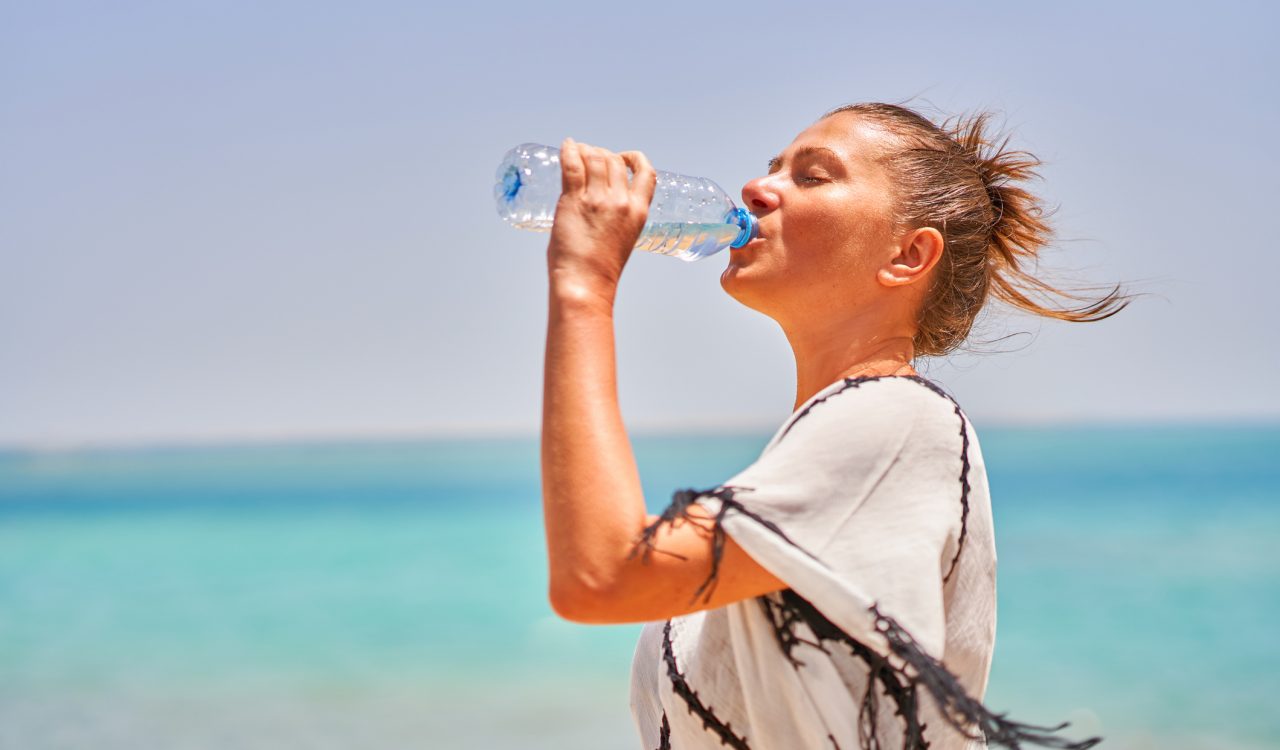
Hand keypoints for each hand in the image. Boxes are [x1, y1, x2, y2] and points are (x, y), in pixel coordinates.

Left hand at [547, 138, 657, 299]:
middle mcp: (621, 201)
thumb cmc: (599, 269)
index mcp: (639, 211)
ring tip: (576, 152)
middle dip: (602, 153)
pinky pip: (572, 164)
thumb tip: (595, 199)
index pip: (647, 172)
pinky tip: (566, 145)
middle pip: (615, 160)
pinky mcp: (574, 200)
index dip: (633, 158)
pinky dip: (569, 150)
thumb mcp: (622, 238)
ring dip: (585, 150)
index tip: (622, 157)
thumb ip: (615, 215)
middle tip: (589, 158)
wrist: (585, 283)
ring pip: (595, 157)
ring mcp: (598, 199)